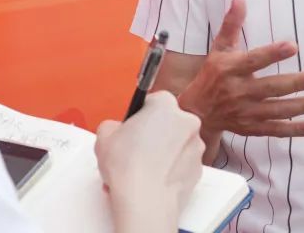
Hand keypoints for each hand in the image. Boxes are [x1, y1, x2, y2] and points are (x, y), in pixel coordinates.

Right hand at [95, 91, 203, 232]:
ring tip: (140, 169)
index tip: (132, 126)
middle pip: (168, 122)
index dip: (140, 114)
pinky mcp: (198, 171)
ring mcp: (195, 148)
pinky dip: (170, 169)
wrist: (146, 201)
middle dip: (153, 133)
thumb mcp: (104, 134)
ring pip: (176, 144)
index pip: (154, 100)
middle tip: (134, 148)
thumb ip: (113, 125)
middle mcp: (187, 123)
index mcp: (165, 105)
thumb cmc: (128, 167)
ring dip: (162, 152)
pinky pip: (182, 164)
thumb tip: (117, 131)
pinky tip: (152, 179)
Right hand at [177, 0, 303, 153]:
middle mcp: (239, 92)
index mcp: (230, 69)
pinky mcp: (252, 128)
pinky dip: (296, 130)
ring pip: (278, 110)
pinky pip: (277, 130)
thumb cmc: (212, 74)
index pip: (253, 61)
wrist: (197, 112)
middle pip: (271, 87)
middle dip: (297, 83)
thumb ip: (231, 24)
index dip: (272, 54)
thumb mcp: (219, 48)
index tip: (293, 46)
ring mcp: (246, 112)